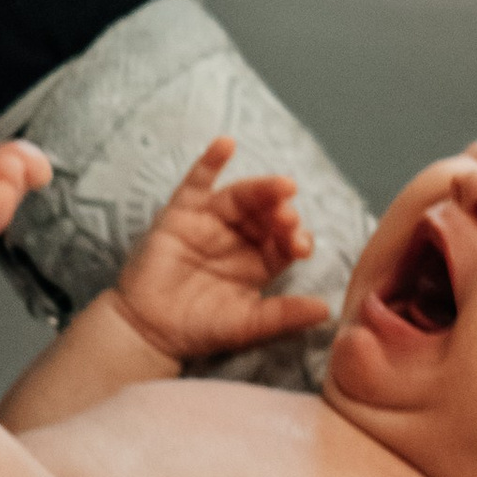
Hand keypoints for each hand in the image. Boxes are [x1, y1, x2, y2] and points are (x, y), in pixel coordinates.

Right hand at [112, 137, 336, 364]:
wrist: (148, 331)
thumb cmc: (199, 330)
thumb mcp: (247, 325)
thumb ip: (284, 315)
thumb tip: (327, 312)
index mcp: (260, 261)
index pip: (286, 241)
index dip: (296, 239)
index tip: (300, 245)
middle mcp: (240, 237)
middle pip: (267, 214)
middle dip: (281, 212)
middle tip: (289, 215)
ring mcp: (211, 222)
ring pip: (241, 197)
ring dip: (261, 188)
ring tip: (281, 186)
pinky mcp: (181, 213)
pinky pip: (197, 182)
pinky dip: (210, 162)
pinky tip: (226, 144)